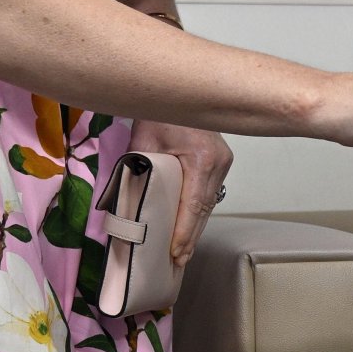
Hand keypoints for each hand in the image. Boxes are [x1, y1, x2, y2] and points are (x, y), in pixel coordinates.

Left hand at [128, 119, 233, 265]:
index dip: (184, 232)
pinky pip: (209, 193)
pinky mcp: (221, 160)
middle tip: (179, 261)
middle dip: (191, 237)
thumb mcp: (143, 140)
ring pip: (209, 203)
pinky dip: (199, 212)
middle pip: (204, 209)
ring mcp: (223, 161)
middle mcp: (219, 162)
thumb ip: (139, 171)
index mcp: (202, 158)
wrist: (179, 90)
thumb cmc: (158, 111)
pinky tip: (190, 227)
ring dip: (196, 227)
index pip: (193, 204)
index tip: (176, 253)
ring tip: (183, 252)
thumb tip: (128, 202)